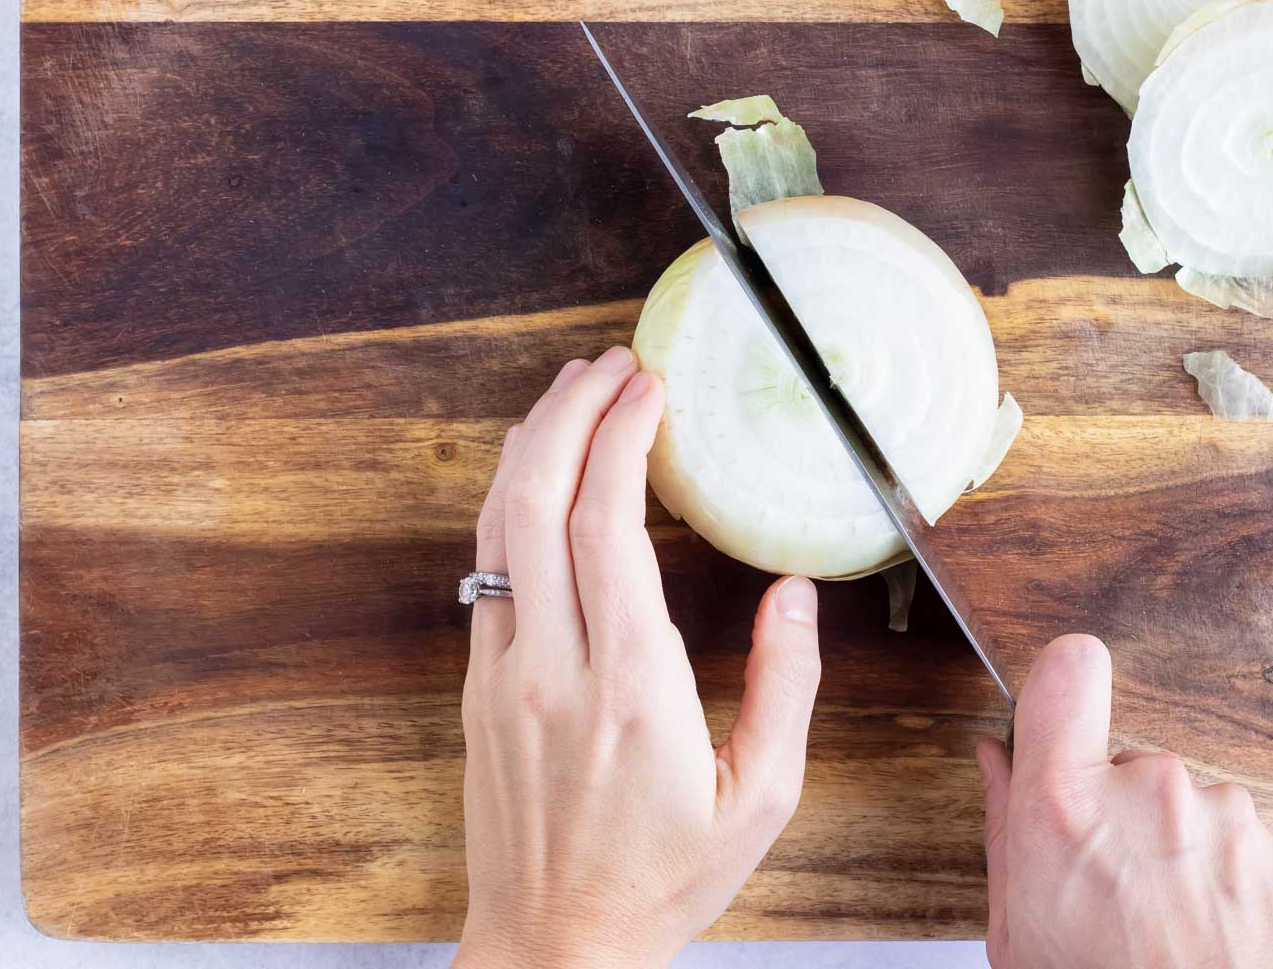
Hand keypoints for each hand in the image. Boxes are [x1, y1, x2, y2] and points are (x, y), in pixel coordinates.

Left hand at [454, 347, 822, 968]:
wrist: (555, 949)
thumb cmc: (664, 880)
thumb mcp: (762, 798)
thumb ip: (788, 687)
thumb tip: (795, 590)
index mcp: (633, 688)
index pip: (608, 525)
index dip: (624, 438)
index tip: (650, 387)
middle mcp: (554, 667)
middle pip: (538, 499)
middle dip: (571, 411)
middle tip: (611, 362)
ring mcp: (503, 673)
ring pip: (497, 524)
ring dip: (532, 443)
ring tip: (571, 391)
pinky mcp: (477, 686)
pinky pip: (486, 566)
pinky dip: (509, 499)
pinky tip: (536, 470)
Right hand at [977, 636, 1272, 968]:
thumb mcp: (1015, 933)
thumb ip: (1006, 828)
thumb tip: (997, 761)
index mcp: (1065, 809)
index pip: (1069, 668)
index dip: (1062, 687)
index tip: (1059, 713)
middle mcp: (1151, 794)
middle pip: (1125, 759)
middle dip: (1117, 810)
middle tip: (1111, 889)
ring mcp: (1227, 821)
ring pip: (1187, 806)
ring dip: (1177, 850)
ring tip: (1164, 929)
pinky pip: (1240, 843)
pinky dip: (1226, 883)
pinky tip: (1208, 939)